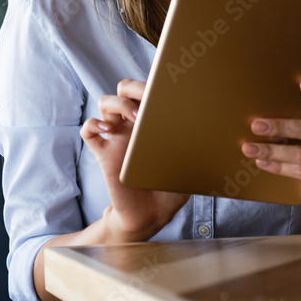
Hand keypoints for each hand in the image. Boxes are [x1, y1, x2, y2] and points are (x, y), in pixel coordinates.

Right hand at [81, 79, 189, 241]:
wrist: (151, 216)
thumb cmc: (171, 188)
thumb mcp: (191, 165)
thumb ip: (196, 149)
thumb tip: (212, 134)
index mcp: (154, 122)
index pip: (148, 91)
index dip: (152, 83)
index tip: (164, 89)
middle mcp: (133, 125)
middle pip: (123, 90)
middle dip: (133, 88)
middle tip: (147, 99)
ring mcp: (116, 138)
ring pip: (105, 104)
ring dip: (118, 104)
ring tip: (134, 117)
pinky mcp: (104, 155)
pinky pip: (88, 132)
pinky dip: (92, 124)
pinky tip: (105, 129)